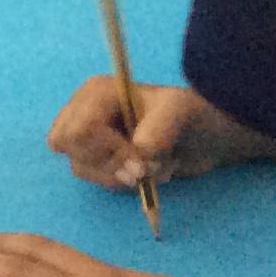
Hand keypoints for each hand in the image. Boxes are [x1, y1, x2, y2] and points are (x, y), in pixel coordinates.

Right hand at [48, 78, 275, 190]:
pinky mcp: (102, 158)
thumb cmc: (192, 115)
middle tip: (141, 168)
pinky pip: (97, 179)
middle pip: (67, 147)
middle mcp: (86, 112)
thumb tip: (138, 154)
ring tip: (153, 167)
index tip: (141, 160)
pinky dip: (123, 183)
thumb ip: (160, 129)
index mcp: (97, 93)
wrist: (208, 136)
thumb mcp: (181, 113)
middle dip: (106, 164)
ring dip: (120, 176)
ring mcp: (92, 137)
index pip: (77, 130)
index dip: (106, 151)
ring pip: (81, 167)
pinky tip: (147, 172)